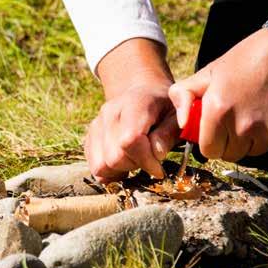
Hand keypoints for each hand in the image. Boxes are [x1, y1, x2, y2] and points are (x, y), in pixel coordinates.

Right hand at [85, 38, 179, 182]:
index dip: (146, 160)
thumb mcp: (177, 117)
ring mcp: (97, 125)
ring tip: (136, 161)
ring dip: (121, 171)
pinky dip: (110, 173)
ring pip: (101, 166)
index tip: (159, 168)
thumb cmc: (166, 109)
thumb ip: (169, 134)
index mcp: (134, 104)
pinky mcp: (90, 137)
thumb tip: (157, 153)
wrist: (144, 94)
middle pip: (114, 157)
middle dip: (135, 166)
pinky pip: (95, 167)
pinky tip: (124, 164)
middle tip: (149, 160)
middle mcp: (110, 113)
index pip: (130, 140)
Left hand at [169, 29, 267, 162]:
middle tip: (234, 119)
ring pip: (250, 152)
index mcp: (219, 112)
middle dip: (228, 142)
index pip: (208, 151)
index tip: (215, 130)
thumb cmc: (248, 58)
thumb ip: (184, 96)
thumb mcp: (209, 72)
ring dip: (248, 141)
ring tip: (252, 114)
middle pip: (229, 154)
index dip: (210, 142)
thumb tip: (181, 123)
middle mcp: (243, 127)